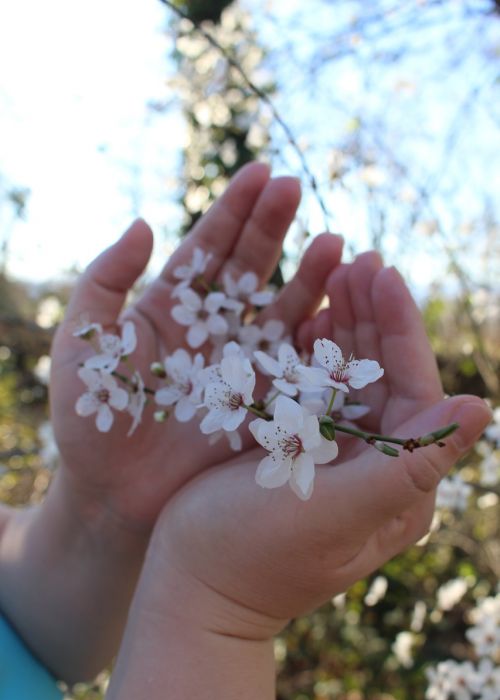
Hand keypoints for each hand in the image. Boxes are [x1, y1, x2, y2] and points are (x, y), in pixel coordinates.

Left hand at [50, 163, 342, 531]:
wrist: (114, 491)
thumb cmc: (92, 418)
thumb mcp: (85, 342)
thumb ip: (104, 280)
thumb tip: (143, 224)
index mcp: (172, 307)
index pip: (208, 247)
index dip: (233, 209)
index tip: (260, 173)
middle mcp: (213, 327)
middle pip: (250, 266)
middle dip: (272, 225)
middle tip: (294, 187)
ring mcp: (242, 362)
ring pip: (283, 306)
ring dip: (308, 273)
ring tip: (334, 241)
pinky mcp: (263, 399)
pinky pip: (298, 360)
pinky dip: (321, 331)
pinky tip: (340, 302)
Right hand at [143, 252, 491, 637]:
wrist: (192, 584)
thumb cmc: (255, 556)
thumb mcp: (334, 512)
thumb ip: (408, 465)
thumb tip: (480, 406)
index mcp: (399, 483)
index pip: (415, 391)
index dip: (401, 329)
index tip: (383, 273)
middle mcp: (375, 464)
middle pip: (385, 374)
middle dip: (373, 315)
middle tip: (358, 259)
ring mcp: (336, 452)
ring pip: (350, 374)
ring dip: (345, 323)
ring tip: (336, 271)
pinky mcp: (298, 446)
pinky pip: (313, 386)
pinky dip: (311, 348)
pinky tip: (308, 314)